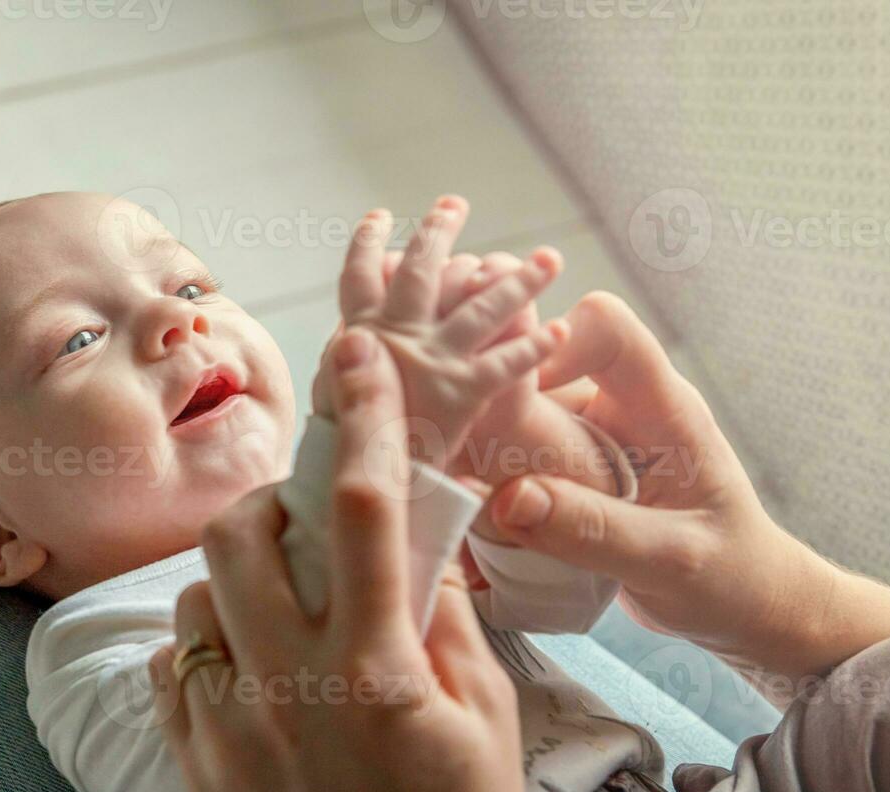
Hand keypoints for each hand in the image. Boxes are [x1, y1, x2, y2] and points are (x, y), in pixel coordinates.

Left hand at [153, 328, 535, 791]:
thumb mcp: (490, 715)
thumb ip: (444, 612)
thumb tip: (413, 534)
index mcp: (377, 670)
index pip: (361, 511)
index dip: (362, 419)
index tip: (356, 355)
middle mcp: (291, 689)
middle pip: (241, 536)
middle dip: (267, 502)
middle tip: (303, 523)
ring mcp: (233, 732)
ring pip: (194, 600)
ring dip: (234, 581)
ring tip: (280, 610)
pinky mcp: (200, 769)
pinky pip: (170, 673)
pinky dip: (205, 650)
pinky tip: (251, 670)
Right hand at [312, 198, 564, 474]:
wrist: (357, 488)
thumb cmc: (343, 448)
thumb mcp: (331, 396)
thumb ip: (346, 362)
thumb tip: (350, 334)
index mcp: (358, 334)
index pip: (359, 277)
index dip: (366, 244)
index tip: (379, 218)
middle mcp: (395, 336)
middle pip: (422, 270)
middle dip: (438, 232)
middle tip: (455, 204)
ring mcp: (430, 360)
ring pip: (482, 307)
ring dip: (519, 279)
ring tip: (549, 257)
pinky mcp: (460, 391)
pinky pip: (505, 363)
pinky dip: (533, 347)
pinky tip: (559, 331)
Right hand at [486, 292, 889, 682]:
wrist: (746, 606)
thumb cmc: (732, 576)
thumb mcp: (671, 561)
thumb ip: (595, 531)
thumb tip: (509, 500)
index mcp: (663, 407)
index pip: (605, 329)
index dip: (550, 345)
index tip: (507, 402)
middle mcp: (622, 410)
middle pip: (540, 369)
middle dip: (493, 409)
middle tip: (463, 469)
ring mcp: (592, 441)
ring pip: (516, 418)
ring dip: (482, 456)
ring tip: (465, 509)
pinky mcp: (570, 474)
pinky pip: (514, 461)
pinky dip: (488, 490)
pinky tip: (478, 536)